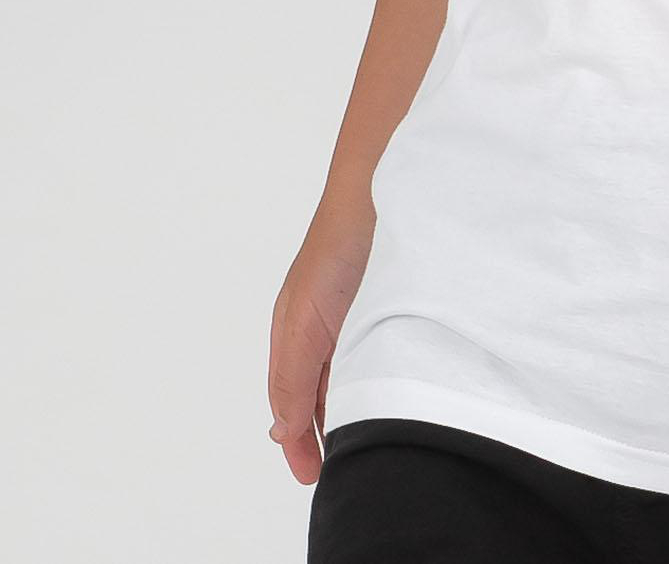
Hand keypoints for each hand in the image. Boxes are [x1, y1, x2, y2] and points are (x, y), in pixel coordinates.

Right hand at [266, 191, 375, 484]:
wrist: (380, 195)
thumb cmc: (337, 249)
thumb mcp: (304, 321)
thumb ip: (292, 377)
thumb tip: (282, 431)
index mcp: (295, 332)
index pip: (289, 399)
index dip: (297, 438)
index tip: (310, 474)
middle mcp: (323, 327)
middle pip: (315, 393)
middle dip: (318, 430)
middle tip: (330, 468)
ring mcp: (355, 318)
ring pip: (344, 378)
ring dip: (345, 409)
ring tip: (357, 442)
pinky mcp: (386, 309)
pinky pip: (373, 358)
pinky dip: (371, 384)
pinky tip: (383, 396)